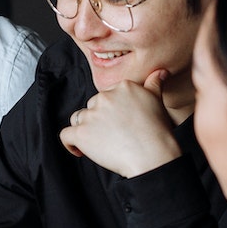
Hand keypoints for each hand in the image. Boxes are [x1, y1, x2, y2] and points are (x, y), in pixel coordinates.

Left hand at [58, 70, 181, 177]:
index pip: (107, 95)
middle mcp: (104, 97)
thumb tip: (160, 72)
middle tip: (113, 136)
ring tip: (100, 143)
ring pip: (78, 119)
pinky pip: (66, 136)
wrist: (152, 155)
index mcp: (122, 87)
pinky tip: (80, 150)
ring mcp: (91, 115)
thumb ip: (154, 84)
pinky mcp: (81, 133)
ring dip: (86, 129)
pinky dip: (71, 144)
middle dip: (99, 120)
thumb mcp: (157, 101)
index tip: (118, 122)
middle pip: (92, 106)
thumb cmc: (156, 131)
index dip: (110, 110)